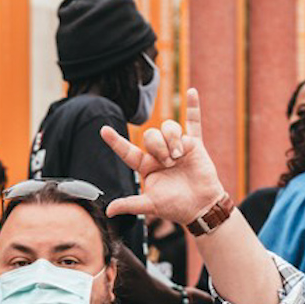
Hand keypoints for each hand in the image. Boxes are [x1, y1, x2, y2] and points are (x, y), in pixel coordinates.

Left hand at [101, 89, 228, 226]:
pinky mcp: (195, 144)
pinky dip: (193, 107)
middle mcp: (159, 154)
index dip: (115, 141)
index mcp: (146, 166)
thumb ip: (130, 204)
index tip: (103, 130)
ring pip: (169, 128)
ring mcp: (177, 147)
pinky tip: (192, 92)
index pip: (127, 151)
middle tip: (169, 162)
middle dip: (159, 147)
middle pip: (151, 135)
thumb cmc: (175, 207)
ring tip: (180, 156)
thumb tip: (108, 211)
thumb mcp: (150, 205)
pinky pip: (193, 122)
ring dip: (173, 140)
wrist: (201, 207)